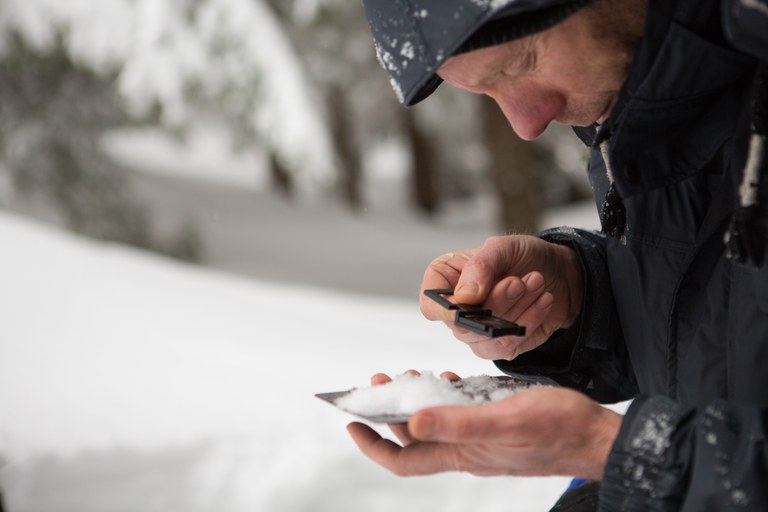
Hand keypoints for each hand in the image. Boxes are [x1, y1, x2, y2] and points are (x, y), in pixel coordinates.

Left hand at [347, 379, 620, 479]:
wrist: (595, 435)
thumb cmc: (555, 430)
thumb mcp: (502, 420)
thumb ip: (456, 423)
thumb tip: (411, 423)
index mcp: (462, 452)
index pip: (404, 459)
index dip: (373, 445)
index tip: (352, 423)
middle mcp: (468, 449)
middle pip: (416, 437)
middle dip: (391, 411)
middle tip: (379, 382)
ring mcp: (483, 438)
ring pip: (438, 423)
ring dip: (418, 400)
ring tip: (409, 375)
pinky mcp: (498, 425)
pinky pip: (462, 413)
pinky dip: (448, 396)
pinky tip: (451, 378)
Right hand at [419, 235, 582, 359]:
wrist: (555, 272)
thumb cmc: (520, 256)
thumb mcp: (502, 247)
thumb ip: (480, 266)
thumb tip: (464, 296)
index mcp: (445, 280)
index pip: (431, 305)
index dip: (445, 308)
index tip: (471, 298)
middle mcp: (457, 309)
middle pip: (463, 323)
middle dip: (496, 301)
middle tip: (518, 282)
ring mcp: (476, 331)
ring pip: (486, 336)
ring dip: (516, 310)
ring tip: (536, 282)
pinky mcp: (499, 345)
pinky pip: (508, 344)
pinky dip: (529, 321)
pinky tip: (543, 299)